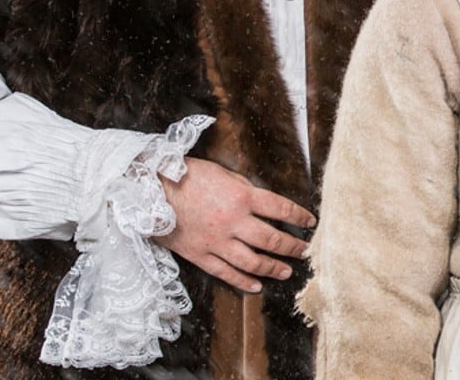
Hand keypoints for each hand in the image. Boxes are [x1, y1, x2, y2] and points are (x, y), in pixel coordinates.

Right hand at [155, 157, 314, 293]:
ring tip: (286, 272)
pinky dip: (242, 281)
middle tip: (305, 252)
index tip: (310, 222)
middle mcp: (233, 221)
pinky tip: (255, 286)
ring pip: (252, 261)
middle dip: (292, 246)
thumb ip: (243, 188)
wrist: (149, 190)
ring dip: (272, 268)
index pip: (280, 208)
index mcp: (242, 196)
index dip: (298, 216)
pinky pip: (225, 272)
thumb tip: (260, 201)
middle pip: (271, 239)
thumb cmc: (185, 175)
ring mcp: (216, 241)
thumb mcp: (222, 172)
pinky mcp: (199, 255)